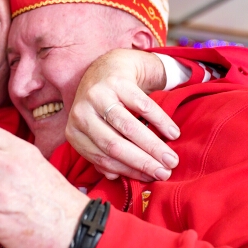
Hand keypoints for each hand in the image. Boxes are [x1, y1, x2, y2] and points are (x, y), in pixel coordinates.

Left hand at [66, 50, 179, 181]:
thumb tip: (115, 176)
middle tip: (165, 172)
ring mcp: (98, 95)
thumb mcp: (96, 131)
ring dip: (153, 146)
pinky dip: (160, 122)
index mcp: (74, 131)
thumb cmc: (103, 108)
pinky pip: (142, 106)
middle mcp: (81, 113)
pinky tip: (173, 133)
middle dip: (142, 162)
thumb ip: (102, 154)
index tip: (150, 179)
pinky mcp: (117, 81)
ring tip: (172, 158)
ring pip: (128, 128)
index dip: (128, 171)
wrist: (108, 68)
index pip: (102, 158)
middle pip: (113, 145)